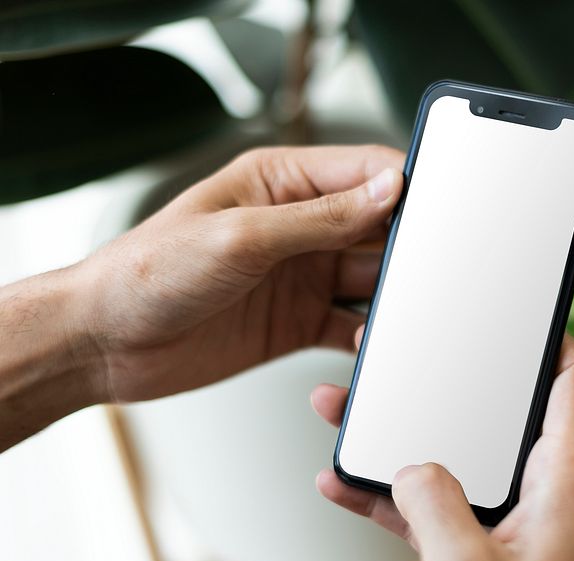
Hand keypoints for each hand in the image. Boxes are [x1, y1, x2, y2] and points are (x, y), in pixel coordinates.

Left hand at [81, 145, 403, 401]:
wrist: (106, 343)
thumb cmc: (149, 272)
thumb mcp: (241, 235)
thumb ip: (320, 217)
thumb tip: (386, 190)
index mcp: (280, 183)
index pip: (362, 171)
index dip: (404, 185)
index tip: (436, 209)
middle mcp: (297, 228)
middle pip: (377, 230)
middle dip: (404, 248)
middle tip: (428, 270)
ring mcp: (300, 277)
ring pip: (371, 281)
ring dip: (390, 297)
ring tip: (404, 311)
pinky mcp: (298, 323)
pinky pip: (350, 326)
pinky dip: (368, 338)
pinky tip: (372, 344)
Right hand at [313, 334, 573, 560]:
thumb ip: (434, 504)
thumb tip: (412, 467)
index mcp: (564, 480)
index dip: (548, 336)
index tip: (504, 311)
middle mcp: (542, 492)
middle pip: (495, 412)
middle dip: (444, 380)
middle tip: (396, 354)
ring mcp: (509, 523)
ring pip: (453, 457)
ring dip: (401, 437)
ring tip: (343, 408)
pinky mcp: (482, 554)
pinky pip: (433, 508)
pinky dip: (391, 495)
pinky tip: (340, 482)